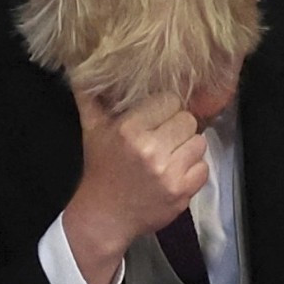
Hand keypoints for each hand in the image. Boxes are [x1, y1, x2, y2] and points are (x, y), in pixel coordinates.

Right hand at [63, 90, 208, 283]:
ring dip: (187, 148)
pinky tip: (176, 172)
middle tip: (164, 138)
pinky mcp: (181, 192)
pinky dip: (193, 170)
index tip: (156, 119)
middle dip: (178, 128)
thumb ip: (89, 95)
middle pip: (188, 120)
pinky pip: (204, 168)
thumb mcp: (91, 129)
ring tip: (171, 155)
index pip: (170, 101)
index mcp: (129, 129)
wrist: (104, 217)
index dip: (165, 108)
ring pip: (199, 143)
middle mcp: (150, 150)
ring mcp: (168, 173)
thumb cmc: (100, 169)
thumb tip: (79, 66)